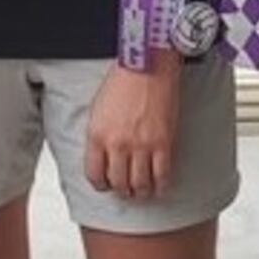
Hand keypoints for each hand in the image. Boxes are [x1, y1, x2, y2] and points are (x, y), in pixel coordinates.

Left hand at [85, 51, 182, 200]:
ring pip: (140, 185)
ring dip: (141, 193)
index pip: (94, 175)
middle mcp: (117, 144)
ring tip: (142, 191)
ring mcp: (141, 146)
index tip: (106, 185)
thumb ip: (98, 136)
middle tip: (126, 190)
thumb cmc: (123, 82)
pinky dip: (161, 186)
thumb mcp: (98, 111)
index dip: (100, 185)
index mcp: (97, 136)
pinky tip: (160, 186)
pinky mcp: (163, 143)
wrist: (147, 65)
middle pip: (118, 183)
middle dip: (122, 191)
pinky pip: (162, 175)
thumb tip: (102, 156)